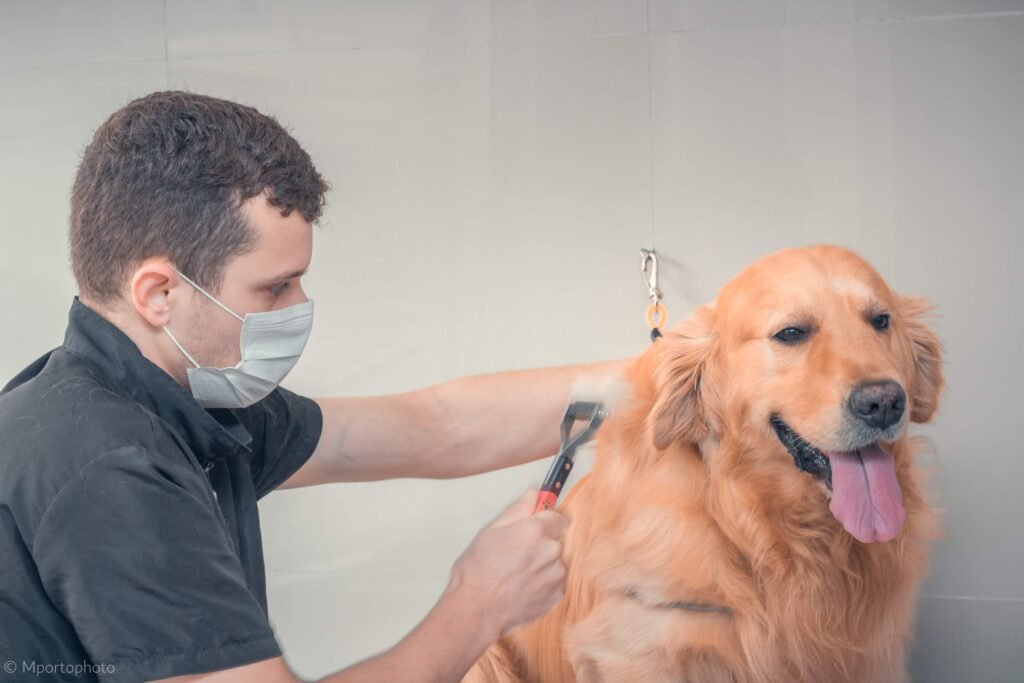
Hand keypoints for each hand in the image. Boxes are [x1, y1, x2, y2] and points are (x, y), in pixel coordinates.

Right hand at [447, 489, 568, 638]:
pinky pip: (555, 583)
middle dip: (542, 545)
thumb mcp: (490, 532)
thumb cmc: (477, 572)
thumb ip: (517, 511)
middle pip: (556, 541)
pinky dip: (544, 584)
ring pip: (556, 563)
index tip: (536, 529)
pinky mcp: (557, 596)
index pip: (557, 518)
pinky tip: (523, 588)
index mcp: (535, 530)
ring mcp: (556, 575)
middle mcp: (551, 551)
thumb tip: (532, 496)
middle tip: (518, 556)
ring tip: (518, 575)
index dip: (545, 523)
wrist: (476, 609)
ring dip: (543, 566)